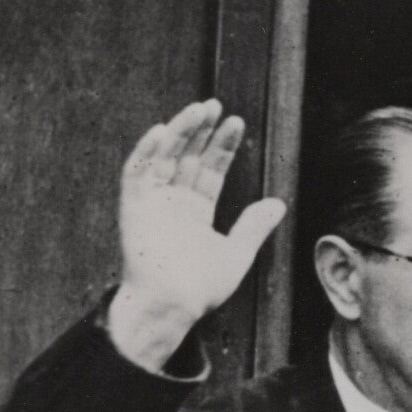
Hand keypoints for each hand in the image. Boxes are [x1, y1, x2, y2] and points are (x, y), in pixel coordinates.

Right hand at [109, 100, 287, 369]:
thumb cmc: (201, 288)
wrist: (173, 306)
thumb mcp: (236, 253)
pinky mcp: (133, 208)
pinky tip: (161, 131)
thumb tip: (278, 202)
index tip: (236, 123)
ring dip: (178, 132)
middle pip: (187, 157)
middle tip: (215, 105)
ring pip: (163, 157)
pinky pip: (136, 174)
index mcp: (195, 211)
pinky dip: (146, 152)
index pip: (210, 169)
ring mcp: (152, 203)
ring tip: (197, 110)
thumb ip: (254, 226)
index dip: (222, 146)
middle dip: (201, 131)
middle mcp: (173, 202)